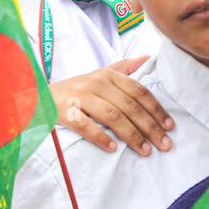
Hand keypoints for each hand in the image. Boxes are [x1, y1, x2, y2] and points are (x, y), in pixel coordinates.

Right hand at [47, 57, 173, 154]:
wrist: (38, 96)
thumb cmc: (74, 89)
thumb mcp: (97, 74)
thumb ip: (123, 68)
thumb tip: (148, 58)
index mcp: (107, 75)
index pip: (139, 92)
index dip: (156, 109)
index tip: (170, 126)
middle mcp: (96, 83)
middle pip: (130, 106)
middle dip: (150, 127)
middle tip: (164, 145)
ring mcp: (80, 97)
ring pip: (113, 116)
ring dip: (132, 135)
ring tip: (145, 150)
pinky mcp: (65, 111)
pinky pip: (86, 126)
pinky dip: (101, 137)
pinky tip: (114, 149)